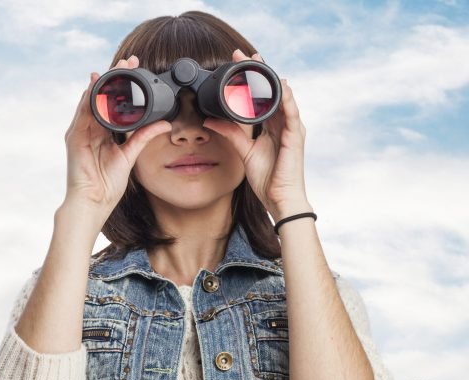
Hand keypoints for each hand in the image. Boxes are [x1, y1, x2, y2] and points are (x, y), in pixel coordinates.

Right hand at [62, 55, 171, 224]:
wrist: (93, 203)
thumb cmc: (107, 185)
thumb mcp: (130, 155)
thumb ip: (143, 137)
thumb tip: (164, 123)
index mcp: (103, 133)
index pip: (113, 104)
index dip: (124, 87)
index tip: (137, 70)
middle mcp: (90, 129)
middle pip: (102, 97)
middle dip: (114, 78)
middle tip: (129, 60)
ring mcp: (80, 132)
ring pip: (92, 100)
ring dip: (103, 82)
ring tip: (116, 67)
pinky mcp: (74, 138)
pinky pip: (82, 113)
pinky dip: (89, 98)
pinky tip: (95, 84)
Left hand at [201, 49, 311, 220]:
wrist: (279, 198)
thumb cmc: (267, 178)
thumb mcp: (243, 151)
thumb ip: (230, 133)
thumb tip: (210, 120)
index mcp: (271, 126)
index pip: (261, 96)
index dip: (250, 79)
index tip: (238, 63)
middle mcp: (283, 123)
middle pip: (271, 91)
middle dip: (259, 71)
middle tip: (245, 54)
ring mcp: (291, 128)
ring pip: (281, 96)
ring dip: (270, 78)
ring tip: (259, 62)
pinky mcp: (295, 136)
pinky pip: (291, 113)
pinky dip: (285, 98)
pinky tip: (279, 85)